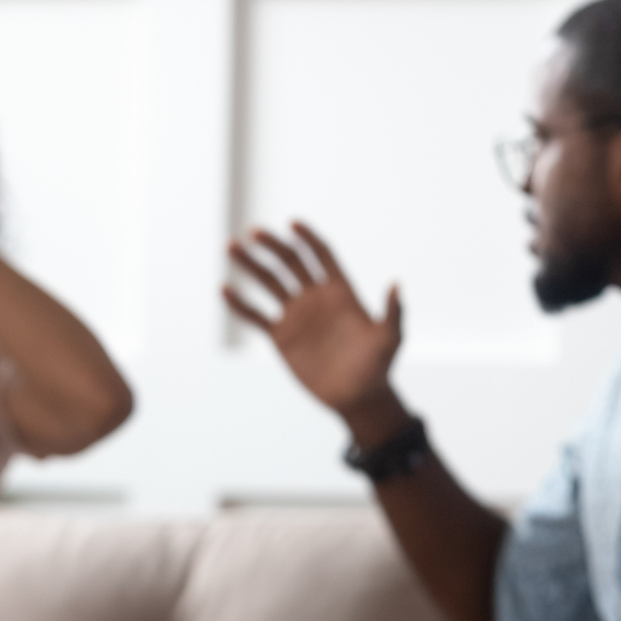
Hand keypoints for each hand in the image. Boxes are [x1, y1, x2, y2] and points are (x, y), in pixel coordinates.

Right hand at [225, 223, 403, 424]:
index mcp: (340, 291)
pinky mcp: (281, 337)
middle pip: (290, 262)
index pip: (321, 255)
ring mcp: (296, 316)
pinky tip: (223, 289)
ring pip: (269, 283)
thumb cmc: (378, 367)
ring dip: (250, 265)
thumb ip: (393, 313)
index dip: (307, 238)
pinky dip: (240, 303)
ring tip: (230, 247)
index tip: (292, 223)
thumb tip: (397, 285)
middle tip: (252, 232)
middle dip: (272, 245)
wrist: (356, 397)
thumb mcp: (390, 339)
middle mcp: (315, 298)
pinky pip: (256, 316)